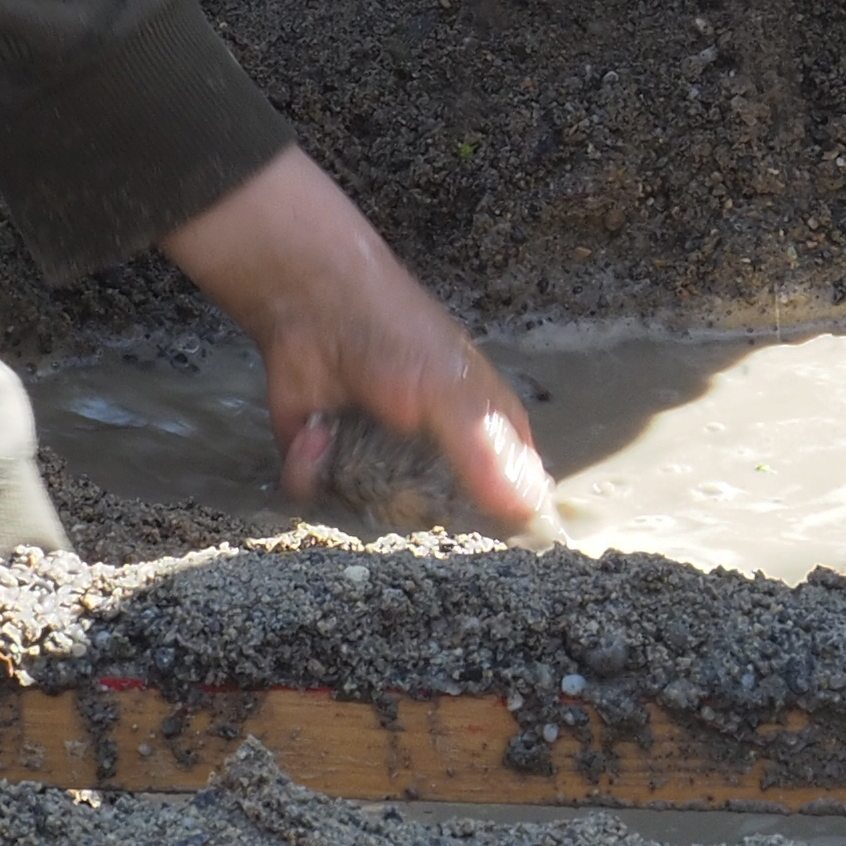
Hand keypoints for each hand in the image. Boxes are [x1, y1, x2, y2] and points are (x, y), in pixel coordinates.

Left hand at [157, 145, 558, 537]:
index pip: (509, 500)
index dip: (499, 527)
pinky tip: (315, 433)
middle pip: (437, 525)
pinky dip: (311, 469)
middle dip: (406, 516)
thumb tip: (535, 514)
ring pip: (374, 523)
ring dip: (349, 487)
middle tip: (388, 486)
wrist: (313, 303)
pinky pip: (323, 502)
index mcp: (482, 437)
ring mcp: (380, 468)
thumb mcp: (454, 393)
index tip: (479, 543)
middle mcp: (435, 459)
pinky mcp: (328, 468)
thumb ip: (488, 455)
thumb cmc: (399, 336)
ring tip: (338, 438)